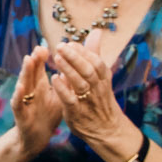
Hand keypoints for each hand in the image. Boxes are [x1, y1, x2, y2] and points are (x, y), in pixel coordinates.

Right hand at [8, 44, 63, 159]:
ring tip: (28, 59)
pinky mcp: (21, 115)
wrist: (37, 137)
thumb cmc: (47, 114)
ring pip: (23, 84)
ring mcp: (24, 102)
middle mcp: (30, 91)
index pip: (40, 68)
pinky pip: (18, 104)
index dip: (42, 57)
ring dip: (25, 72)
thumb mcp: (57, 95)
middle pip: (31, 73)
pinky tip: (20, 87)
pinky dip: (18, 95)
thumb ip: (62, 79)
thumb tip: (71, 62)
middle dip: (34, 60)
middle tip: (38, 47)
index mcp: (39, 86)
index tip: (46, 45)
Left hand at [44, 40, 137, 161]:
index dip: (84, 52)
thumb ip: (94, 54)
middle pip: (88, 70)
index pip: (96, 62)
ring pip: (80, 83)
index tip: (71, 43)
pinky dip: (63, 89)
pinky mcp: (77, 113)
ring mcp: (88, 101)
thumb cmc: (100, 99)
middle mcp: (97, 89)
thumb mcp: (100, 77)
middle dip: (75, 57)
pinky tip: (54, 78)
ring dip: (68, 69)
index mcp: (103, 79)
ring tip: (56, 58)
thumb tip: (96, 31)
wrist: (107, 130)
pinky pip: (71, 100)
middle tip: (60, 46)